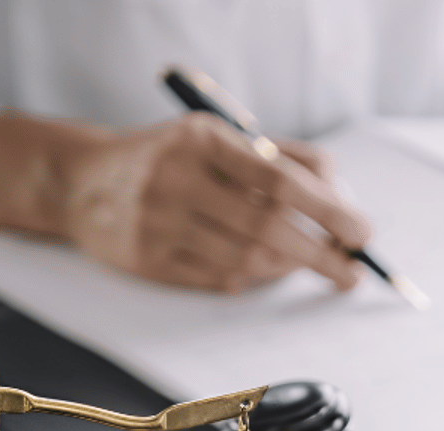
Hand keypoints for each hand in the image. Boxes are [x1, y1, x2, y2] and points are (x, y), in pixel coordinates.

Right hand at [0, 111, 371, 292]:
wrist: (83, 182)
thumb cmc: (170, 157)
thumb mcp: (219, 138)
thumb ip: (281, 158)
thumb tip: (341, 197)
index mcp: (201, 139)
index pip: (279, 179)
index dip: (329, 209)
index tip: (360, 231)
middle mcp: (176, 179)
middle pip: (267, 226)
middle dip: (321, 253)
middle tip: (351, 269)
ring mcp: (158, 223)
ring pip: (246, 259)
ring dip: (290, 267)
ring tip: (313, 264)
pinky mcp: (149, 261)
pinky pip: (220, 279)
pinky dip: (255, 277)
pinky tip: (269, 269)